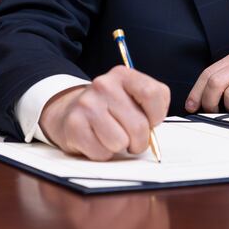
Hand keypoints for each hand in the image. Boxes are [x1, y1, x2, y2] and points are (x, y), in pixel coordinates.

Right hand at [38, 66, 169, 160]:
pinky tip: (96, 140)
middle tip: (131, 139)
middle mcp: (103, 85)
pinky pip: (101, 152)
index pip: (152, 94)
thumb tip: (152, 135)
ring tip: (111, 136)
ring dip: (119, 147)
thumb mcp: (132, 98)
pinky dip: (102, 153)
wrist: (70, 111)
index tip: (151, 121)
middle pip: (139, 125)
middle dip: (140, 141)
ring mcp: (87, 104)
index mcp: (122, 75)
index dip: (157, 115)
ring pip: (120, 142)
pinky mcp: (74, 125)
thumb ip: (150, 108)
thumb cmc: (110, 109)